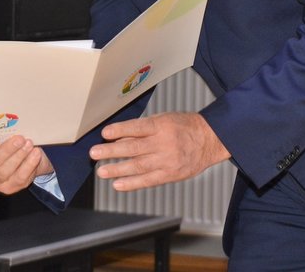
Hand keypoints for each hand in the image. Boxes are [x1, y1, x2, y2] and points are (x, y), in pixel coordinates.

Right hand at [0, 136, 52, 194]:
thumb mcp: (1, 138)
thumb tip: (4, 120)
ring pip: (4, 171)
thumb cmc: (8, 144)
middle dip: (6, 150)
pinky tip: (35, 153)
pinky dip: (29, 164)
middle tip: (19, 139)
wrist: (27, 159)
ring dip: (18, 156)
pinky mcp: (10, 187)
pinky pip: (20, 177)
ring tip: (29, 144)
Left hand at [89, 112, 229, 190]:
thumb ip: (142, 129)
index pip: (137, 128)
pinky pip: (148, 180)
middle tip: (94, 153)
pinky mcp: (171, 175)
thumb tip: (119, 137)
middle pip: (134, 148)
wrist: (210, 140)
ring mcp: (167, 161)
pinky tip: (117, 184)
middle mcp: (164, 144)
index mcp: (162, 126)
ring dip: (117, 169)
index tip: (104, 133)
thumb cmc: (184, 126)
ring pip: (138, 166)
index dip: (120, 130)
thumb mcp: (164, 119)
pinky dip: (132, 183)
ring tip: (101, 171)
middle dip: (111, 151)